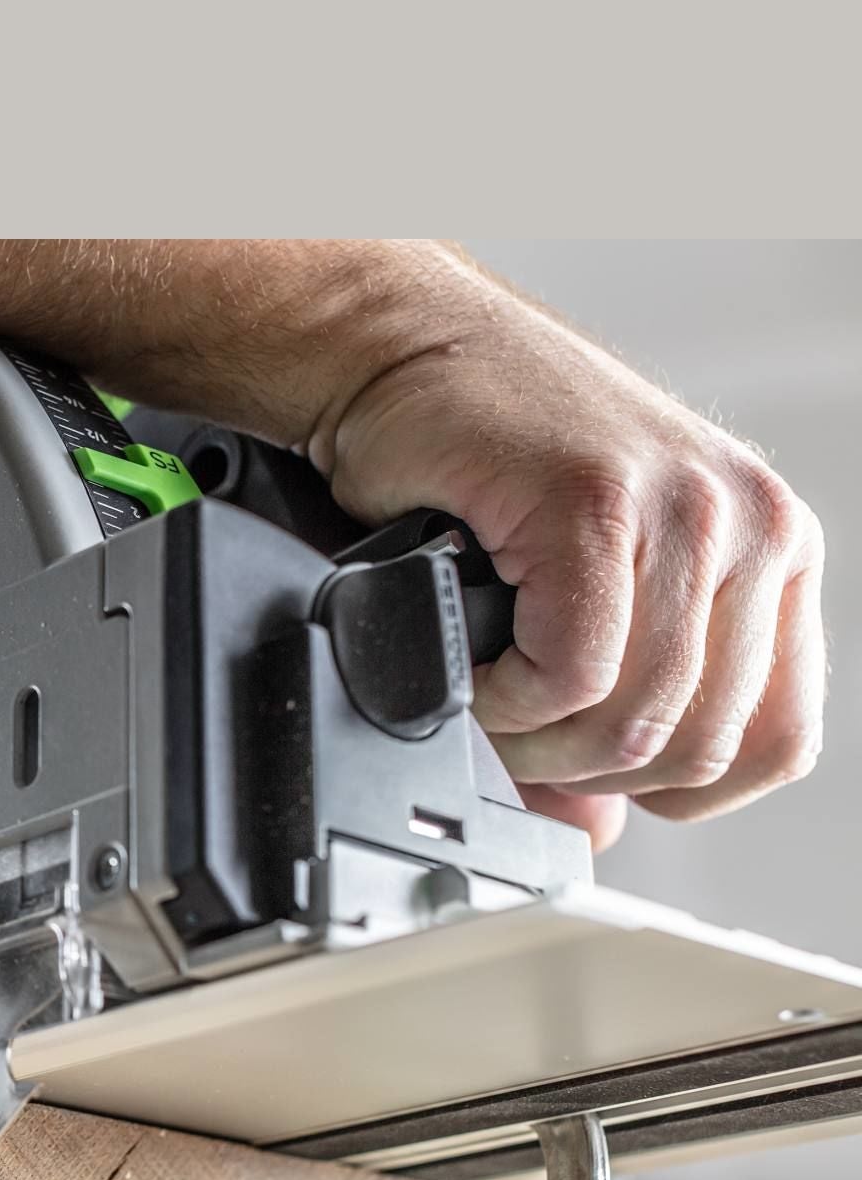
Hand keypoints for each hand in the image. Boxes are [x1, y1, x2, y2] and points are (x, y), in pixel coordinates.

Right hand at [313, 280, 825, 852]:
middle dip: (581, 771)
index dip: (673, 790)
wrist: (402, 353)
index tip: (588, 764)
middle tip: (508, 729)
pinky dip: (503, 699)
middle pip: (695, 749)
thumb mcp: (568, 599)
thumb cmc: (476, 460)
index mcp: (766, 553)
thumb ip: (601, 715)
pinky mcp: (603, 503)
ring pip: (633, 725)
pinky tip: (473, 662)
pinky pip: (570, 674)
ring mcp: (689, 510)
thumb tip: (597, 827)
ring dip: (532, 740)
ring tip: (482, 695)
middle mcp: (753, 526)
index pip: (777, 744)